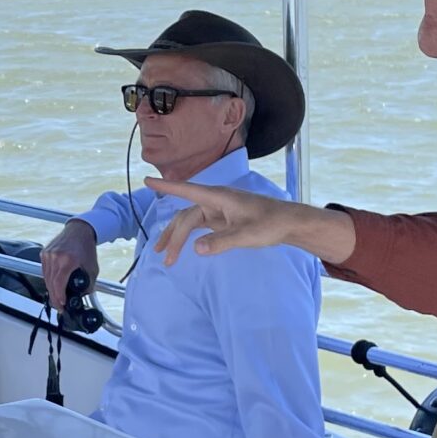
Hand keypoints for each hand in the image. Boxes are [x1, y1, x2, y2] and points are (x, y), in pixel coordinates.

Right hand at [40, 222, 98, 306]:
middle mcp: (55, 257)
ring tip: (57, 297)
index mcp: (68, 260)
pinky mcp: (44, 253)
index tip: (62, 305)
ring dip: (51, 289)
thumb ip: (89, 284)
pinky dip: (49, 279)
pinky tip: (54, 285)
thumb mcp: (92, 268)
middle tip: (59, 305)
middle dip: (55, 297)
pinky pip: (44, 271)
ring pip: (46, 279)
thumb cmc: (86, 247)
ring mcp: (48, 255)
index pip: (59, 284)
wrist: (79, 231)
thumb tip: (83, 296)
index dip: (59, 297)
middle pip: (50, 284)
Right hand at [144, 179, 346, 265]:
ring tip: (165, 255)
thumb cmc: (270, 224)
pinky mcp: (224, 220)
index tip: (147, 181)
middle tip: (163, 257)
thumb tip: (195, 249)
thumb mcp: (247, 235)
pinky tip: (184, 247)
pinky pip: (200, 226)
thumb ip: (221, 242)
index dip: (166, 187)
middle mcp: (215, 202)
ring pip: (190, 222)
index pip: (187, 191)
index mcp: (219, 198)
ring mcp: (219, 211)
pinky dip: (190, 236)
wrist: (289, 223)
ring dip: (177, 237)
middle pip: (186, 216)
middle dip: (172, 235)